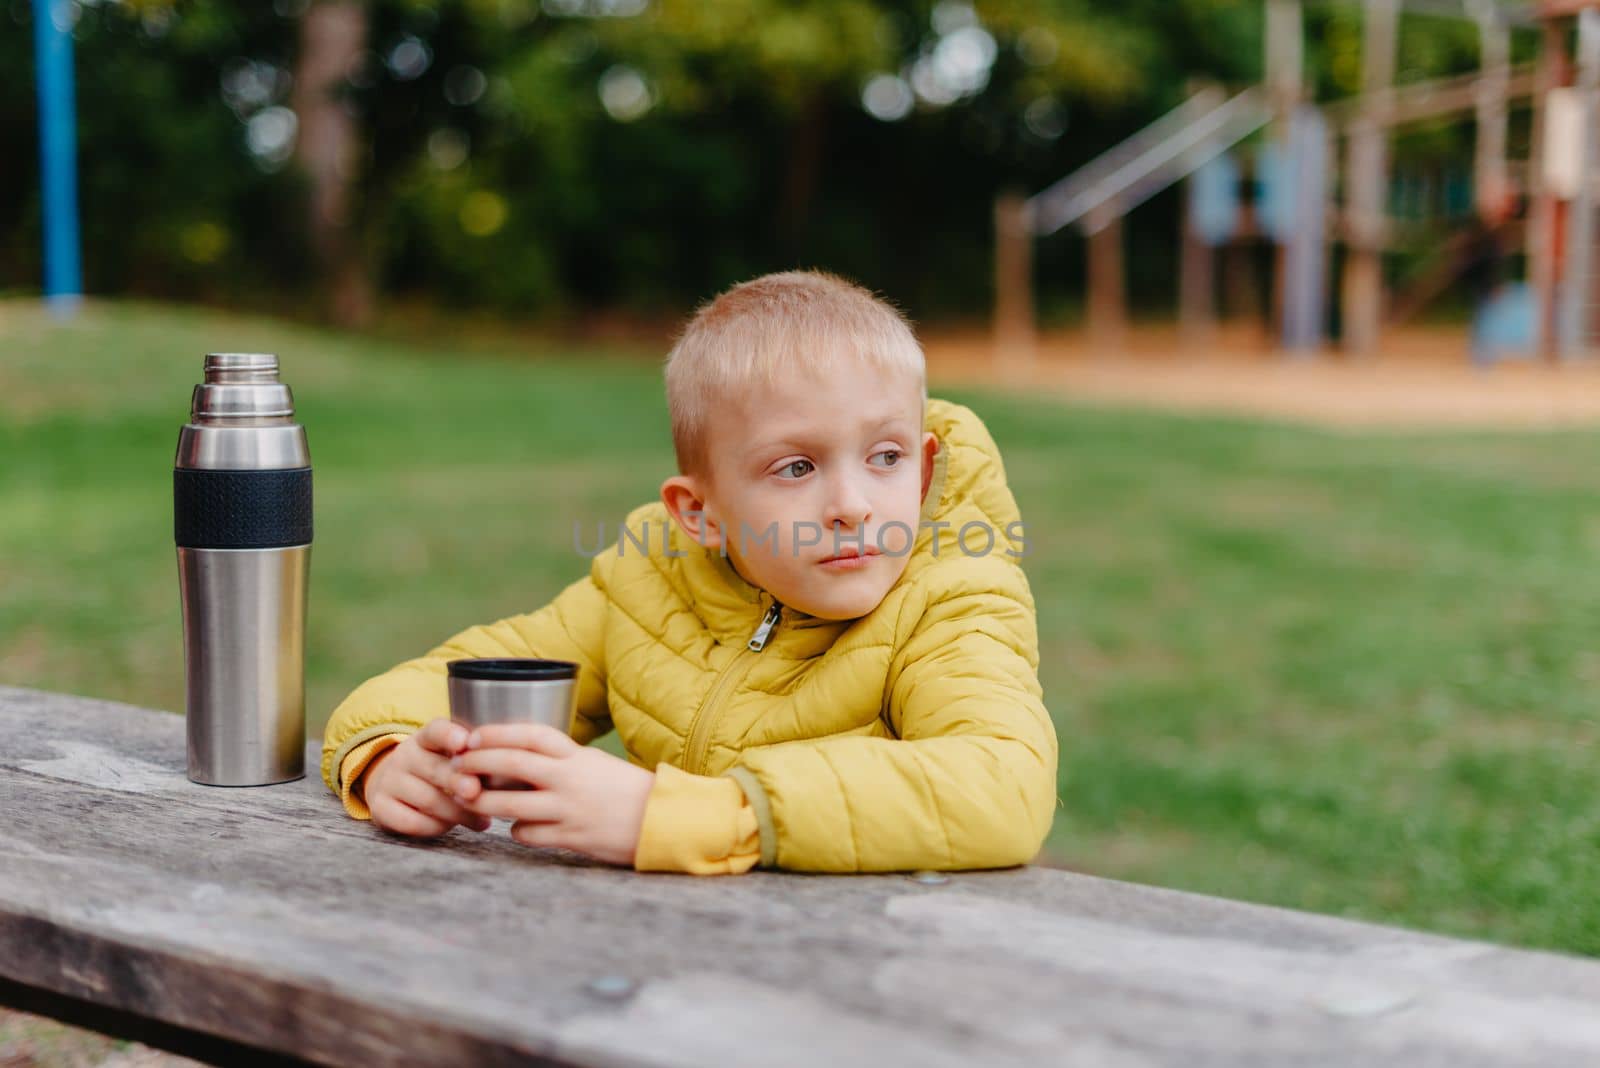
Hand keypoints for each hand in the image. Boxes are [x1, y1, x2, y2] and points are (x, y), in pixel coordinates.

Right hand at [362, 718, 493, 837]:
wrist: (392, 788)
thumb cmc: (436, 773)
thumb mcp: (450, 759)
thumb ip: (474, 762)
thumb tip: (507, 772)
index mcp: (425, 739)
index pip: (435, 730)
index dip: (449, 735)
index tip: (464, 742)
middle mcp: (404, 756)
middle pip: (434, 768)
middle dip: (459, 782)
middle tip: (477, 792)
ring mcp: (389, 781)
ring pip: (427, 799)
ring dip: (458, 813)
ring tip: (482, 820)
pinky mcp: (380, 807)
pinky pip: (412, 821)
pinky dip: (435, 827)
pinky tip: (451, 828)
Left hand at [451, 724, 654, 866]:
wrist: (660, 820)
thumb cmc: (625, 789)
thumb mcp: (593, 763)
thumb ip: (559, 760)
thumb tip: (516, 758)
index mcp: (577, 755)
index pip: (530, 734)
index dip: (497, 733)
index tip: (472, 736)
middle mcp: (570, 778)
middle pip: (513, 764)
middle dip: (478, 763)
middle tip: (456, 767)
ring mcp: (569, 809)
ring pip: (511, 804)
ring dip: (484, 801)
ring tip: (468, 799)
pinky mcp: (571, 838)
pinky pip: (529, 835)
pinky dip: (516, 831)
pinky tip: (517, 828)